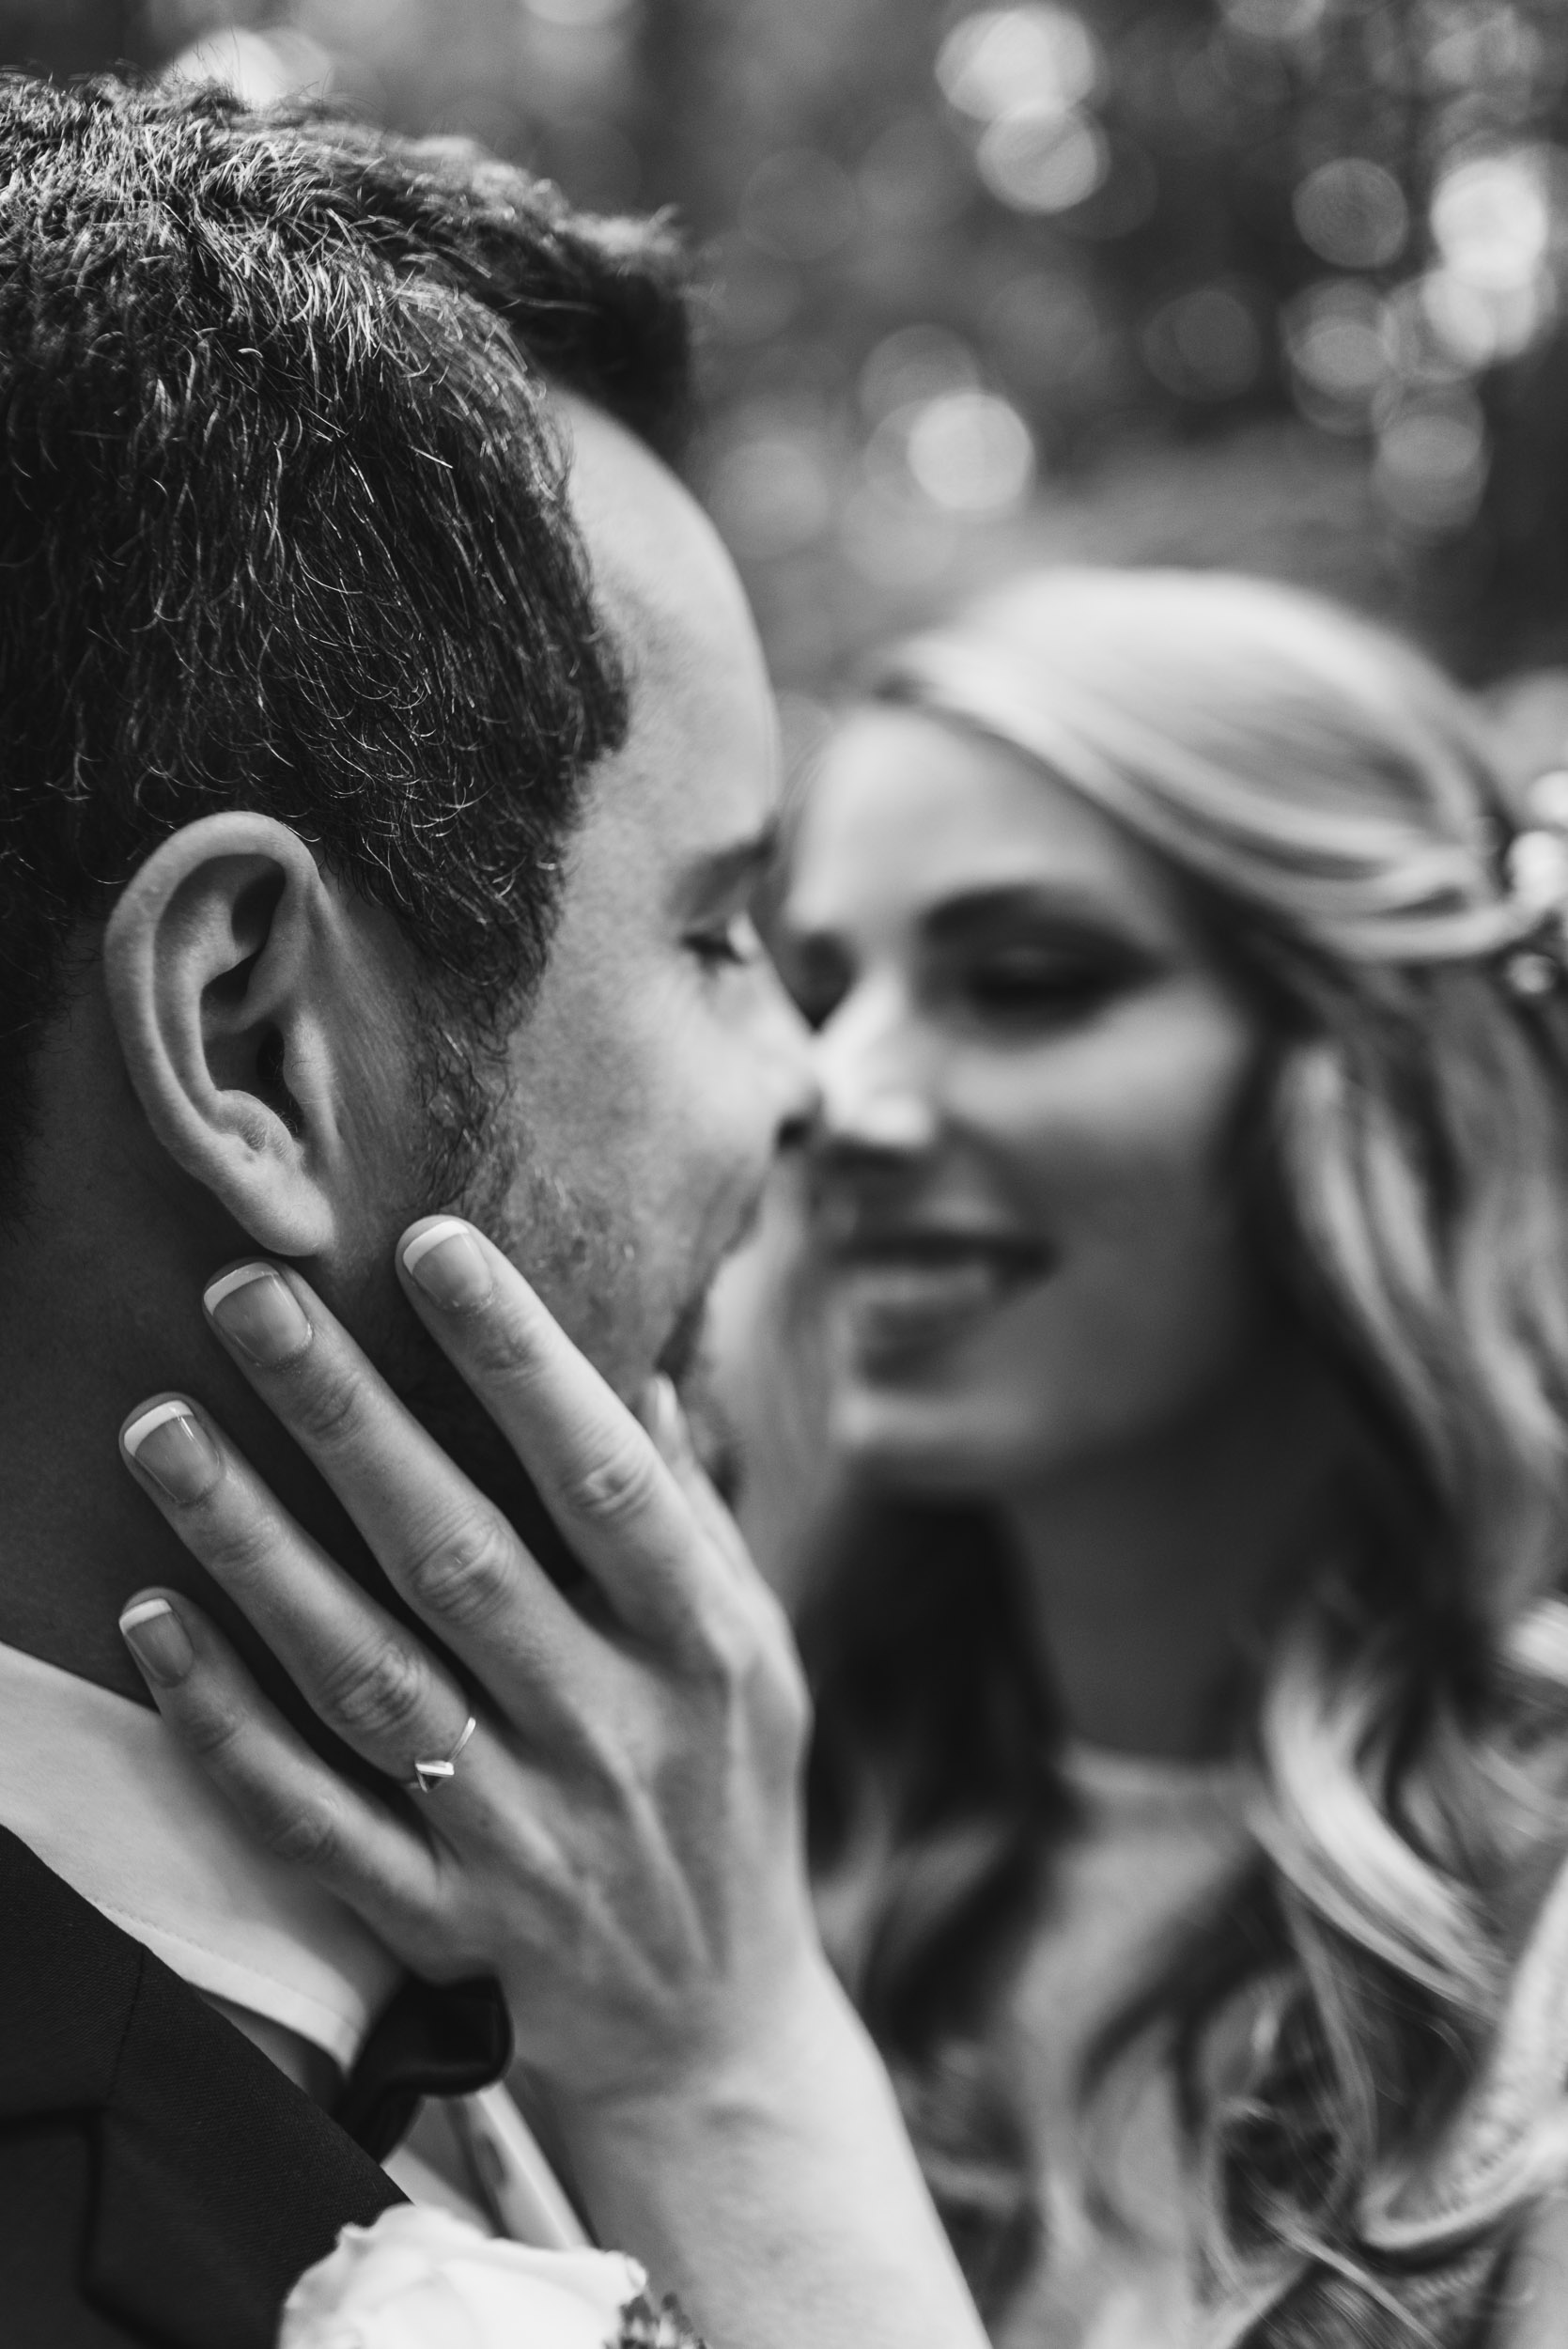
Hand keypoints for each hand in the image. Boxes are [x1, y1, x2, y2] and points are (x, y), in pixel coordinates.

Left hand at [115, 1220, 985, 2348]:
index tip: (433, 1244)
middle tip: (247, 1298)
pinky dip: (226, 1724)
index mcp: (703, 1646)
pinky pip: (312, 1818)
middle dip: (347, 1417)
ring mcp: (521, 1834)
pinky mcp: (444, 1921)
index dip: (521, 1359)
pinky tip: (150, 1621)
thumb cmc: (732, 1796)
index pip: (604, 1478)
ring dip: (254, 1548)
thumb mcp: (758, 1651)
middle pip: (458, 1557)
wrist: (715, 2035)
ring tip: (163, 1429)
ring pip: (364, 1675)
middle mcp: (612, 1733)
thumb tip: (639, 1361)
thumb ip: (690, 1513)